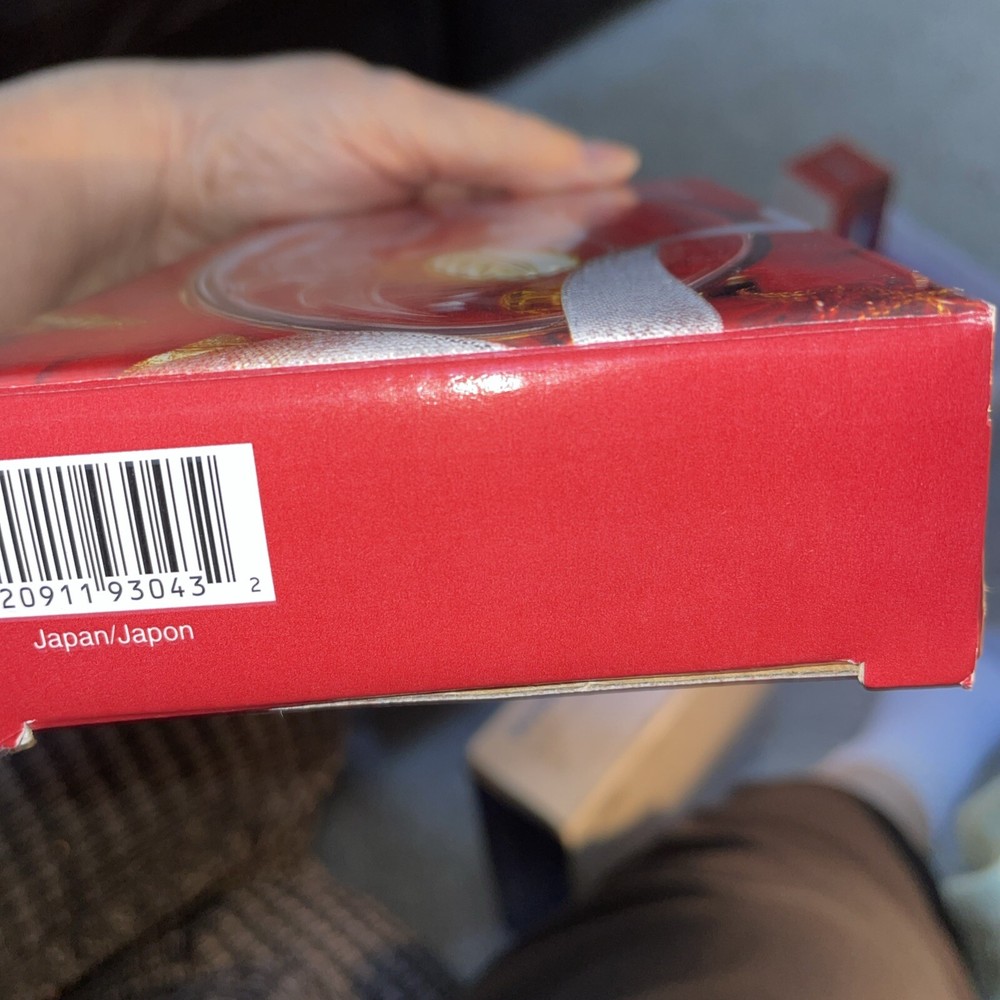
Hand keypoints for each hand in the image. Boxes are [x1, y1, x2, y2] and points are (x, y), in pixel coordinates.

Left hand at [0, 54, 638, 330]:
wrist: (154, 183)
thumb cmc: (267, 127)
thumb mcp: (395, 118)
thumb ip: (501, 144)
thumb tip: (614, 163)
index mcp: (438, 161)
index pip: (537, 199)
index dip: (587, 232)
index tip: (641, 270)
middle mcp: (417, 224)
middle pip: (506, 264)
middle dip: (549, 293)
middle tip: (599, 332)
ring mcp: (383, 278)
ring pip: (463, 311)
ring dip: (499, 331)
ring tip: (550, 362)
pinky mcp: (350, 323)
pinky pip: (413, 343)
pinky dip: (442, 355)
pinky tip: (472, 373)